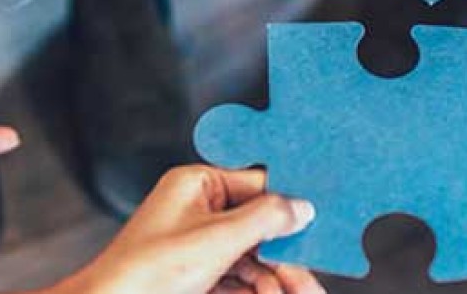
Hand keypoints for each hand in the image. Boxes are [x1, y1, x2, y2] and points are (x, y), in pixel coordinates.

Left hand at [47, 167, 320, 293]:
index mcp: (196, 185)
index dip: (288, 201)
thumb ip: (264, 219)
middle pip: (257, 226)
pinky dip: (257, 289)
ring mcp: (195, 246)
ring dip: (276, 279)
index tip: (320, 215)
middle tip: (311, 279)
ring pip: (250, 258)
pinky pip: (236, 280)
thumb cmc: (146, 275)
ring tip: (302, 292)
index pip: (256, 183)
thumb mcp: (215, 241)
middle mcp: (196, 210)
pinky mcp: (194, 278)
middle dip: (285, 255)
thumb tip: (301, 206)